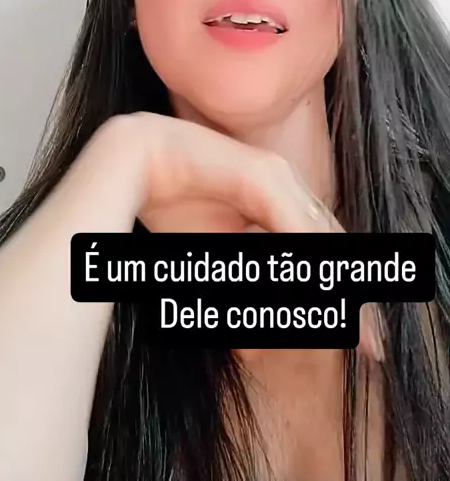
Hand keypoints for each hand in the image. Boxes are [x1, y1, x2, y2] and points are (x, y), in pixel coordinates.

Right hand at [101, 113, 382, 360]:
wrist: (135, 159)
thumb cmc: (170, 201)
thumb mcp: (215, 253)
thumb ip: (245, 279)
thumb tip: (260, 334)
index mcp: (277, 203)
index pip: (322, 249)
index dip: (341, 292)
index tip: (356, 336)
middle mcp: (285, 186)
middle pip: (331, 244)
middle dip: (352, 298)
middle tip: (369, 345)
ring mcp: (276, 177)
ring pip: (320, 238)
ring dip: (336, 285)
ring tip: (347, 329)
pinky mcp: (262, 174)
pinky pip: (294, 225)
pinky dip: (308, 259)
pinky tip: (323, 293)